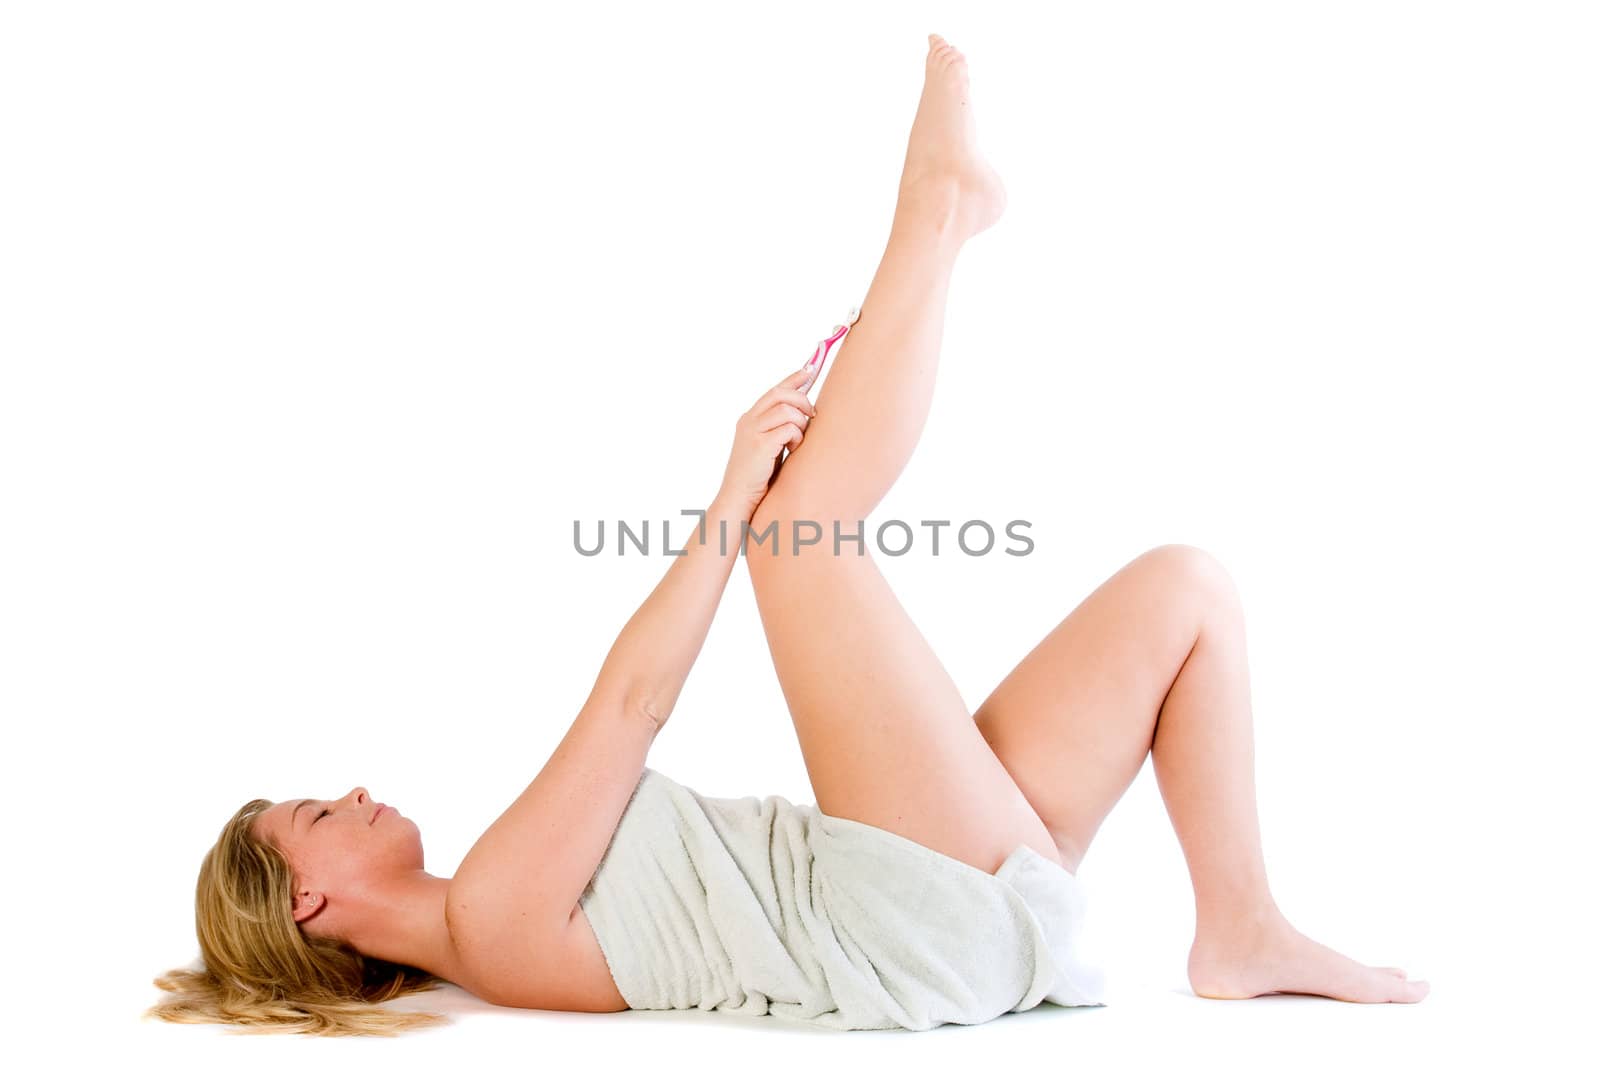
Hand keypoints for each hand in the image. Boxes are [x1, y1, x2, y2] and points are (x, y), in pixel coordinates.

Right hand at [717, 366, 817, 514]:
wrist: (738, 499)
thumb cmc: (758, 478)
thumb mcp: (768, 447)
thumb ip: (780, 430)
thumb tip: (805, 416)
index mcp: (750, 419)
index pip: (774, 390)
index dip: (793, 378)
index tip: (810, 369)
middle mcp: (749, 421)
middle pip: (780, 394)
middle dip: (802, 400)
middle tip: (813, 415)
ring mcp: (752, 432)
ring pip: (786, 410)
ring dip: (800, 422)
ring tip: (799, 439)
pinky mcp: (759, 445)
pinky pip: (789, 429)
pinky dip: (797, 437)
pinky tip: (793, 449)